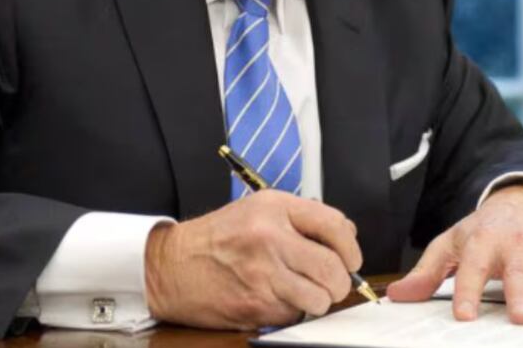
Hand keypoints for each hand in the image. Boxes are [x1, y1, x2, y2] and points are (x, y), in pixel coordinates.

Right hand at [143, 190, 361, 329]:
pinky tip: (275, 298)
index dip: (351, 247)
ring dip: (318, 300)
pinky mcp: (255, 304)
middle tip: (332, 283)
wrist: (170, 265)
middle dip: (340, 282)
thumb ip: (302, 218)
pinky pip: (295, 315)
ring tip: (303, 292)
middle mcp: (270, 237)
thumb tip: (346, 235)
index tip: (351, 259)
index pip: (335, 225)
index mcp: (274, 208)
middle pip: (333, 267)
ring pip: (320, 298)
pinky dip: (292, 311)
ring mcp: (263, 273)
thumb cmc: (217, 238)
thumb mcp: (257, 210)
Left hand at [386, 185, 522, 323]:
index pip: (473, 268)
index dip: (468, 291)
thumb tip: (397, 296)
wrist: (521, 201)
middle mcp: (516, 245)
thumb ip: (427, 272)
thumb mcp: (451, 244)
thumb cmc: (482, 231)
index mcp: (483, 242)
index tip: (465, 316)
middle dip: (519, 294)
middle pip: (517, 272)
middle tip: (519, 318)